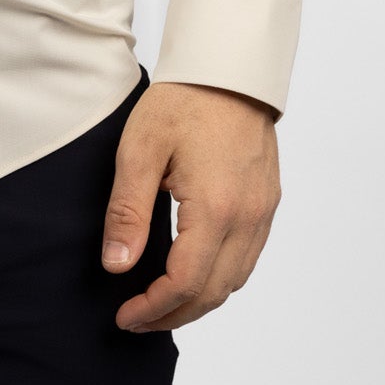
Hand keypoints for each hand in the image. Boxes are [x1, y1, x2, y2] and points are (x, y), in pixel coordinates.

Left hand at [100, 80, 280, 333]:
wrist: (228, 67)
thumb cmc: (183, 100)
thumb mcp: (140, 149)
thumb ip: (128, 211)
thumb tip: (117, 267)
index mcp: (215, 209)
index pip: (185, 283)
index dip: (153, 308)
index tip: (124, 315)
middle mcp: (247, 218)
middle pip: (214, 292)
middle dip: (174, 314)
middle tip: (138, 318)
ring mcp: (262, 211)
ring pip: (235, 280)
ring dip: (199, 301)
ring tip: (162, 302)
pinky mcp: (267, 201)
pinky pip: (247, 258)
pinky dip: (221, 277)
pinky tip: (195, 272)